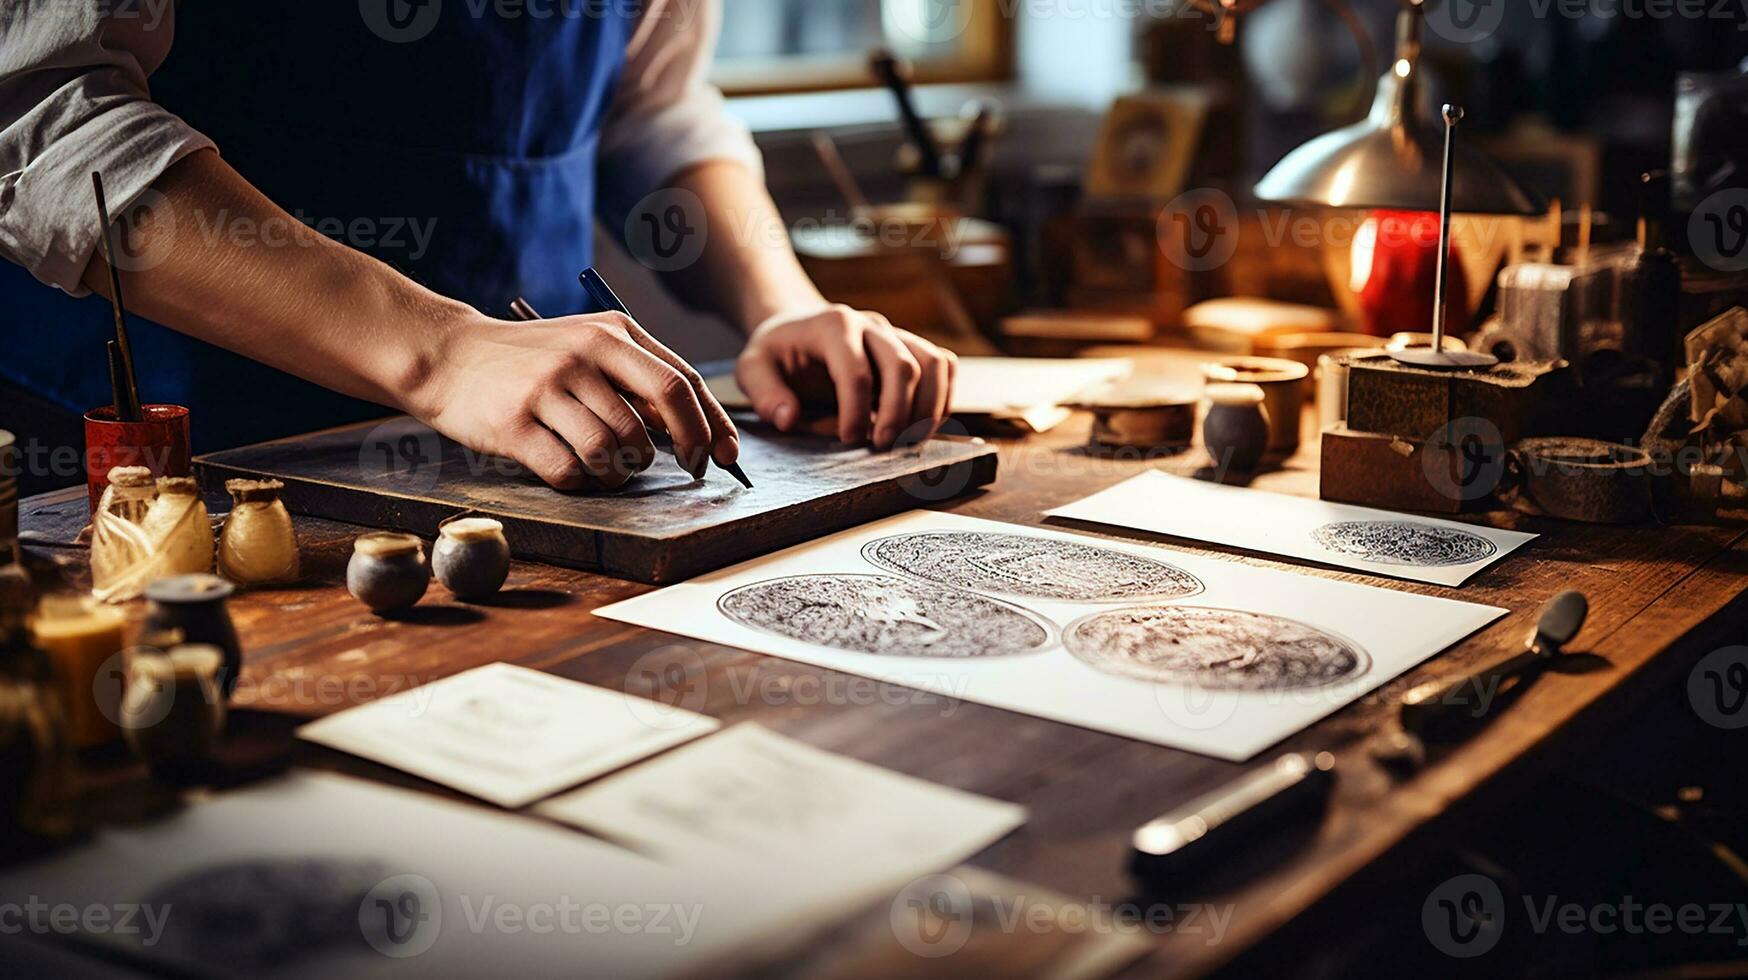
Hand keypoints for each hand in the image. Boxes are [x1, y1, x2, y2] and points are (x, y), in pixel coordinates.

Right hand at [412, 311, 738, 488]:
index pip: (682, 380)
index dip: (712, 424)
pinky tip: (574, 472)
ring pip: (617, 447)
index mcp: (612, 332)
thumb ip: (638, 376)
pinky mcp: (515, 424)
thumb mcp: (588, 346)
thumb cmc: (530, 360)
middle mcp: (584, 354)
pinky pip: (569, 470)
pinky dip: (582, 482)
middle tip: (688, 470)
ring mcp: (548, 388)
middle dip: (687, 449)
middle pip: (662, 411)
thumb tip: (695, 426)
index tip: (726, 456)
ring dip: (624, 470)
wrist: (446, 355)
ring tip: (611, 466)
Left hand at [734, 305, 956, 447]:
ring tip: (908, 441)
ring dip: (928, 408)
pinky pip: (943, 365)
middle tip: (881, 446)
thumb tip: (789, 420)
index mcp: (832, 324)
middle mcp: (870, 324)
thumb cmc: (777, 353)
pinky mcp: (911, 345)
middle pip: (903, 366)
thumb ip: (764, 394)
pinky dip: (942, 397)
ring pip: (933, 363)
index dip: (856, 411)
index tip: (847, 439)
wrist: (797, 327)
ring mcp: (895, 333)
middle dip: (897, 414)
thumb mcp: (752, 368)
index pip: (856, 370)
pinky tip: (922, 426)